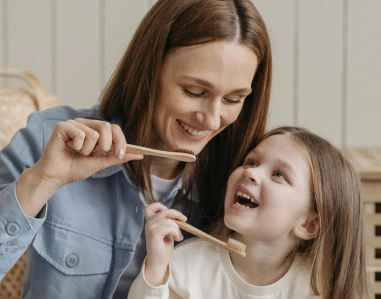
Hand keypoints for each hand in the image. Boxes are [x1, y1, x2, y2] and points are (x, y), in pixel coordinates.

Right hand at [16, 118, 142, 216]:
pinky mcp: (63, 126)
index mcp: (95, 130)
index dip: (121, 140)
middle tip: (93, 154)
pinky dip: (77, 146)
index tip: (121, 154)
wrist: (57, 177)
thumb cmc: (76, 168)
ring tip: (77, 152)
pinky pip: (80, 134)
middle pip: (107, 126)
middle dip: (105, 145)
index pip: (115, 128)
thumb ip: (118, 156)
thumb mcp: (102, 162)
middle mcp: (85, 123)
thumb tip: (140, 154)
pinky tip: (68, 148)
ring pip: (94, 133)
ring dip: (87, 150)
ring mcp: (74, 123)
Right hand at [144, 203, 186, 285]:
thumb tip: (177, 216)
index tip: (169, 211)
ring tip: (179, 236)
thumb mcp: (167, 231)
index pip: (150, 207)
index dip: (160, 206)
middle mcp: (149, 223)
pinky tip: (177, 238)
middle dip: (176, 214)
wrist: (159, 260)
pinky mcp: (154, 233)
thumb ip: (168, 222)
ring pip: (168, 220)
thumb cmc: (163, 246)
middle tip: (184, 220)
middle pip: (164, 211)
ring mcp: (150, 228)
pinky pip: (169, 227)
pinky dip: (176, 232)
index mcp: (150, 221)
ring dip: (177, 228)